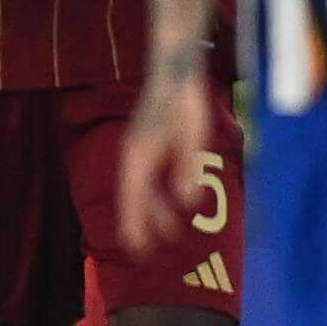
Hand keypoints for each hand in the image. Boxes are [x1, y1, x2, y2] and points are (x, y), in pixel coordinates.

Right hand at [117, 67, 212, 256]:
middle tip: (147, 252)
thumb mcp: (193, 138)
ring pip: (141, 190)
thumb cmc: (184, 104)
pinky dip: (155, 195)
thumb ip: (187, 170)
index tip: (137, 248)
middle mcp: (134, 156)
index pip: (133, 198)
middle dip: (141, 225)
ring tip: (167, 233)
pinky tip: (173, 206)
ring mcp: (138, 150)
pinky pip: (147, 178)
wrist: (175, 73)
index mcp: (140, 155)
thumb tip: (187, 203)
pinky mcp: (147, 145)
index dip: (135, 225)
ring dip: (152, 212)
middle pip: (134, 199)